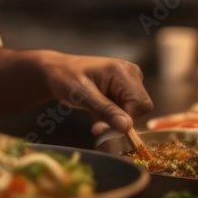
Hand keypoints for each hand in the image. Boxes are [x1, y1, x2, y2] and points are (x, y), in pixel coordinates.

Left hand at [36, 51, 152, 135]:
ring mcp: (128, 81)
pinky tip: (96, 111)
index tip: (104, 126)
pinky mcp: (124, 89)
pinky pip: (125, 110)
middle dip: (119, 120)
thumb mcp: (83, 95)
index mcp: (123, 71)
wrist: (56, 71)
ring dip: (113, 119)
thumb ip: (106, 110)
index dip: (126, 118)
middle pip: (139, 108)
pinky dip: (111, 116)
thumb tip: (127, 126)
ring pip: (132, 111)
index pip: (141, 104)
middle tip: (96, 123)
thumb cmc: (65, 78)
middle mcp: (131, 73)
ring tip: (93, 112)